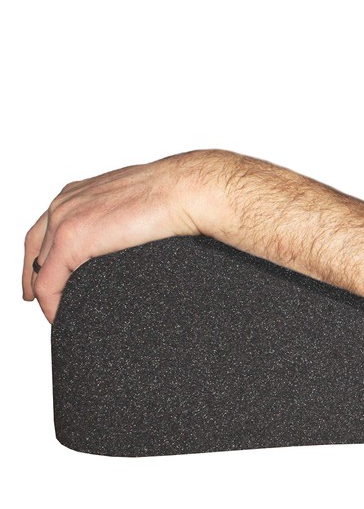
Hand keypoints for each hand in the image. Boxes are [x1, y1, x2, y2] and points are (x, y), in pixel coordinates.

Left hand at [22, 149, 230, 323]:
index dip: (39, 257)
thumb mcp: (134, 204)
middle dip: (35, 277)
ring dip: (47, 294)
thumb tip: (126, 237)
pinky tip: (60, 316)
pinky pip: (49, 283)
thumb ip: (117, 218)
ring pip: (40, 269)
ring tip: (57, 312)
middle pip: (34, 249)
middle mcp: (63, 203)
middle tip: (42, 300)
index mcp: (78, 192)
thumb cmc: (174, 195)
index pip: (43, 229)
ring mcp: (63, 221)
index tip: (41, 276)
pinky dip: (51, 304)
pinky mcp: (72, 241)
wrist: (184, 191)